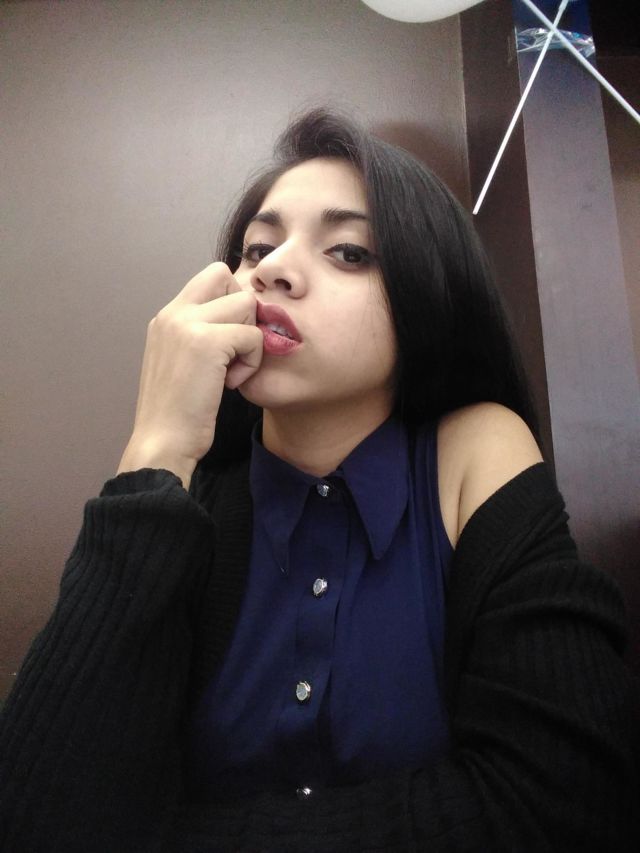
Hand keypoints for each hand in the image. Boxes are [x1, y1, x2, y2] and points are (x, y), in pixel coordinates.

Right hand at [117, 263, 262, 488]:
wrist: (161, 443)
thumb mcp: (183, 363)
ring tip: (231, 371)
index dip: (230, 303)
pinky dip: (251, 362)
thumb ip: (201, 335)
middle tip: (235, 349)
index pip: (210, 277)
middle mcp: (173, 313)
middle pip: (226, 277)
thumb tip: (239, 319)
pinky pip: (253, 336)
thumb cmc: (177, 414)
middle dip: (242, 311)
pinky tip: (230, 384)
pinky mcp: (206, 342)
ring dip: (249, 339)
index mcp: (166, 317)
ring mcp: (187, 324)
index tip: (229, 341)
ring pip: (245, 304)